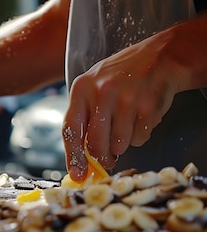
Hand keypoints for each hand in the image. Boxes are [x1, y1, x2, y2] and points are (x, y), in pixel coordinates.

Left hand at [62, 38, 176, 180]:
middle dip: (102, 157)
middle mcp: (101, 93)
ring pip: (119, 144)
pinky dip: (140, 136)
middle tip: (107, 159)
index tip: (76, 174)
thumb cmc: (122, 74)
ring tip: (126, 127)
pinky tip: (141, 119)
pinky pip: (139, 138)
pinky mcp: (147, 108)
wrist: (160, 57)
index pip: (70, 129)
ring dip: (123, 145)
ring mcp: (125, 100)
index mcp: (82, 88)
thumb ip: (84, 114)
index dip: (72, 156)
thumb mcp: (94, 86)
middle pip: (95, 143)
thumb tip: (80, 154)